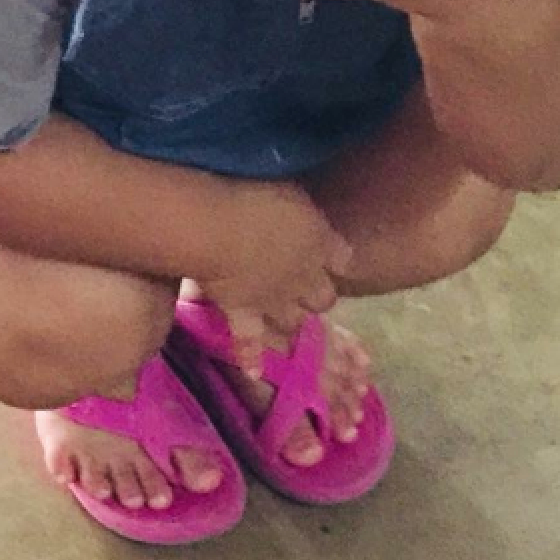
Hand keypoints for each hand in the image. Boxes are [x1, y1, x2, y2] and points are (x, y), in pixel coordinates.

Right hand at [196, 181, 351, 370]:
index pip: (340, 257)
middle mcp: (303, 275)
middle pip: (323, 298)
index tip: (336, 258)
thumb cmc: (252, 193)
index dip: (338, 259)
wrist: (219, 226)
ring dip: (292, 323)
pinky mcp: (243, 312)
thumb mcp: (288, 188)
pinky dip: (251, 355)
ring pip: (293, 322)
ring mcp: (273, 298)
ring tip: (287, 324)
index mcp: (318, 240)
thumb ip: (300, 203)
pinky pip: (249, 341)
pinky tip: (254, 371)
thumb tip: (302, 204)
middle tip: (309, 293)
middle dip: (319, 297)